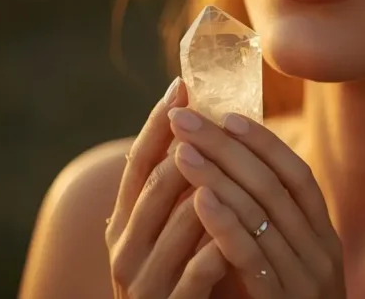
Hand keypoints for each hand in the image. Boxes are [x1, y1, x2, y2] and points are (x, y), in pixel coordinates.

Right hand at [105, 77, 229, 298]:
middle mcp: (125, 248)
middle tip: (216, 114)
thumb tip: (199, 130)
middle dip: (191, 147)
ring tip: (239, 159)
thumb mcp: (165, 234)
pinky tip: (240, 229)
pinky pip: (197, 272)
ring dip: (212, 190)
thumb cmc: (174, 279)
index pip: (138, 163)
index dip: (157, 124)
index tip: (181, 86)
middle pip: (158, 185)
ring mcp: (144, 280)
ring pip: (181, 224)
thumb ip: (175, 193)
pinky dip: (218, 248)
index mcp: (124, 224)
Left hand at [169, 107, 346, 298]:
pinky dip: (225, 223)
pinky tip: (198, 198)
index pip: (296, 176)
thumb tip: (229, 175)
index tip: (227, 114)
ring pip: (261, 213)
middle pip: (273, 185)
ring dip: (217, 175)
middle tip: (185, 117)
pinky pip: (252, 255)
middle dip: (226, 147)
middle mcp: (320, 251)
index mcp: (322, 237)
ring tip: (180, 149)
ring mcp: (305, 277)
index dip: (264, 143)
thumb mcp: (282, 264)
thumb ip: (266, 226)